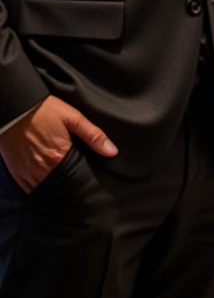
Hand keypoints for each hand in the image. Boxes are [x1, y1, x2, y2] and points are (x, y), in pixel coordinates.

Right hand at [0, 95, 117, 192]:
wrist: (16, 108)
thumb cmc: (45, 111)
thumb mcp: (73, 117)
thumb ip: (93, 135)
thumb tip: (113, 152)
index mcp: (59, 157)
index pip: (77, 179)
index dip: (84, 181)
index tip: (90, 181)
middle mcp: (43, 169)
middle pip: (62, 185)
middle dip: (70, 185)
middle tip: (78, 183)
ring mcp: (28, 173)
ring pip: (45, 189)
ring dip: (55, 187)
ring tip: (63, 183)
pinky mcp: (17, 173)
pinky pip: (30, 189)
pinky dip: (38, 188)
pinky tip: (46, 183)